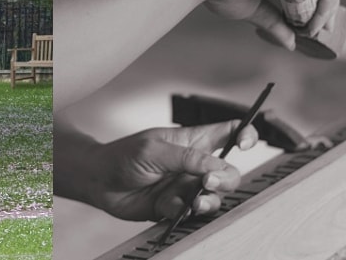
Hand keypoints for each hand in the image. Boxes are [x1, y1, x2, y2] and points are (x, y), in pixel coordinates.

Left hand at [88, 120, 257, 221]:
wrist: (98, 181)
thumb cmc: (123, 156)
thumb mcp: (154, 150)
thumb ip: (187, 158)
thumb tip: (217, 168)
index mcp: (192, 142)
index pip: (229, 132)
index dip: (245, 135)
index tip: (247, 144)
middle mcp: (194, 165)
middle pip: (229, 172)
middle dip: (226, 179)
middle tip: (208, 183)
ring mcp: (185, 187)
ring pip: (214, 197)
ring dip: (208, 201)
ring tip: (194, 202)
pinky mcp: (175, 207)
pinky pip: (190, 214)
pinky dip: (182, 212)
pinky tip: (168, 207)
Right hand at [202, 0, 339, 49]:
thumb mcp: (253, 9)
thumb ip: (274, 23)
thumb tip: (290, 43)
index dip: (314, 3)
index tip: (313, 25)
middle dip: (323, 7)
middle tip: (321, 30)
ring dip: (323, 7)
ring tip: (315, 30)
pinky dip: (322, 2)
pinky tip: (313, 22)